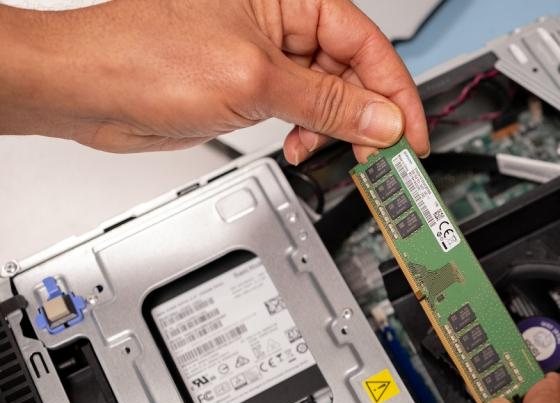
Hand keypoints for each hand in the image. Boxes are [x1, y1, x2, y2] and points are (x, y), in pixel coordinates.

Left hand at [0, 0, 427, 162]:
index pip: (365, 44)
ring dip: (337, 131)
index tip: (411, 135)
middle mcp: (282, 23)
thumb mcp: (254, 81)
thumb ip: (328, 103)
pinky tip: (302, 148)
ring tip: (331, 152)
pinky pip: (303, 112)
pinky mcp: (253, 88)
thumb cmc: (142, 57)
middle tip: (382, 156)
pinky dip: (310, 136)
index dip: (394, 92)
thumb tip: (382, 119)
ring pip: (331, 97)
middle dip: (368, 116)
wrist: (83, 89)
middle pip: (354, 72)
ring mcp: (267, 57)